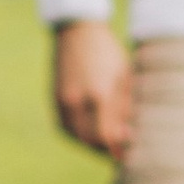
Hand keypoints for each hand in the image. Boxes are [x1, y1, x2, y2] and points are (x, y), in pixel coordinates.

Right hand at [51, 20, 134, 160]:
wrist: (78, 31)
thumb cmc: (109, 52)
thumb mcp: (125, 77)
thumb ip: (126, 108)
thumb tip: (128, 136)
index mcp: (98, 95)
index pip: (105, 137)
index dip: (117, 149)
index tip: (129, 152)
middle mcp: (76, 101)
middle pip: (90, 141)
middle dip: (106, 150)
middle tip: (121, 152)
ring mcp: (62, 101)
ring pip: (76, 137)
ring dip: (92, 144)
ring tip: (109, 142)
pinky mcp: (54, 99)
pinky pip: (65, 127)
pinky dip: (79, 134)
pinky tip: (93, 131)